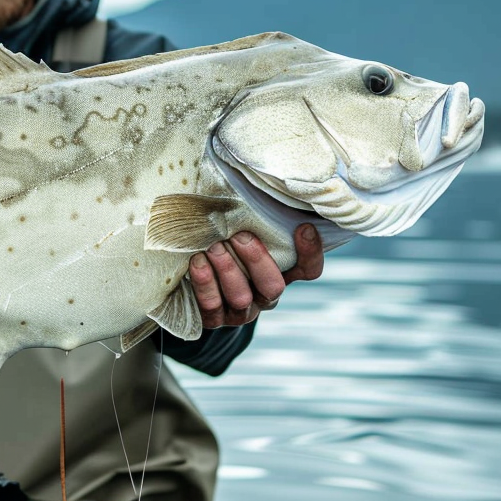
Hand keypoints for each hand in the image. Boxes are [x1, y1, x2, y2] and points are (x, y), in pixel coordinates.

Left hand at [190, 223, 323, 328]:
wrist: (190, 279)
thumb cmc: (222, 244)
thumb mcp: (242, 231)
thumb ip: (257, 219)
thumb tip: (263, 180)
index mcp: (280, 273)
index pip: (308, 270)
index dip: (310, 253)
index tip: (303, 228)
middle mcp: (263, 296)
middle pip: (274, 287)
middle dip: (257, 260)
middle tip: (240, 237)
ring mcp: (239, 311)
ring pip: (242, 298)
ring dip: (228, 271)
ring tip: (213, 247)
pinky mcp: (213, 319)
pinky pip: (212, 308)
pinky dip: (205, 283)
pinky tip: (198, 262)